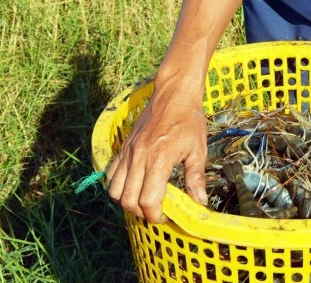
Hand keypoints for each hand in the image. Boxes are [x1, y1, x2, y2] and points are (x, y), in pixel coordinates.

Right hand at [105, 85, 207, 222]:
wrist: (174, 94)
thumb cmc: (189, 120)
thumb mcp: (198, 149)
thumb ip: (195, 177)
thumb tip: (200, 201)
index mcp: (159, 159)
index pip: (148, 200)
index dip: (155, 215)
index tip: (164, 216)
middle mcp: (139, 157)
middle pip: (128, 200)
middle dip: (140, 212)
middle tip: (155, 211)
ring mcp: (128, 152)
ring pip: (114, 190)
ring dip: (126, 201)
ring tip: (142, 200)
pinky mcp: (123, 147)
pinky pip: (111, 174)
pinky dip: (117, 186)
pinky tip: (133, 185)